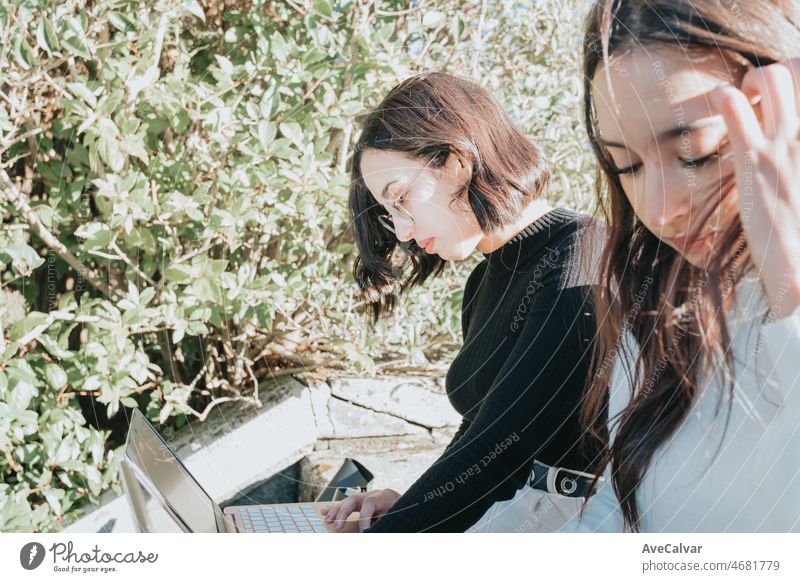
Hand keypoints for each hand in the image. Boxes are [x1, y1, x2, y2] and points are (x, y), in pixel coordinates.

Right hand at [320, 488, 400, 531]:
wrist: (412, 506)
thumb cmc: (406, 512)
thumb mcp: (399, 517)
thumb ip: (387, 522)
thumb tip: (372, 532)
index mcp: (386, 495)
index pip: (370, 503)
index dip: (365, 517)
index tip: (364, 532)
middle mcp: (375, 494)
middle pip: (355, 498)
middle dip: (344, 512)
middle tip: (337, 525)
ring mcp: (368, 497)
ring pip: (348, 501)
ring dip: (336, 510)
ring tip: (328, 520)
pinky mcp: (363, 503)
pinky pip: (348, 504)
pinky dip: (336, 508)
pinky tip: (325, 511)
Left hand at [711, 61, 799, 317]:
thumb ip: (797, 152)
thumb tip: (786, 143)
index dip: (798, 80)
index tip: (783, 100)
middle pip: (795, 67)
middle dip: (773, 72)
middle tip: (759, 97)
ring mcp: (786, 142)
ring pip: (768, 76)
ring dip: (748, 81)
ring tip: (740, 103)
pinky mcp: (753, 158)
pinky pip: (731, 106)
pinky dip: (720, 97)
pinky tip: (718, 110)